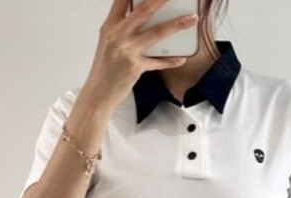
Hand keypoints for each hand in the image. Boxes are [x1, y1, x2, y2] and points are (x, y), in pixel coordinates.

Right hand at [82, 0, 198, 109]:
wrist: (98, 94)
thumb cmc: (104, 70)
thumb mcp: (108, 43)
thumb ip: (122, 29)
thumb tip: (139, 18)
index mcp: (110, 26)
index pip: (122, 0)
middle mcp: (118, 34)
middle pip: (144, 10)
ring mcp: (127, 50)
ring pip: (157, 32)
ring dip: (177, 25)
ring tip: (192, 19)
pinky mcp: (135, 66)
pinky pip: (158, 62)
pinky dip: (171, 60)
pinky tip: (181, 58)